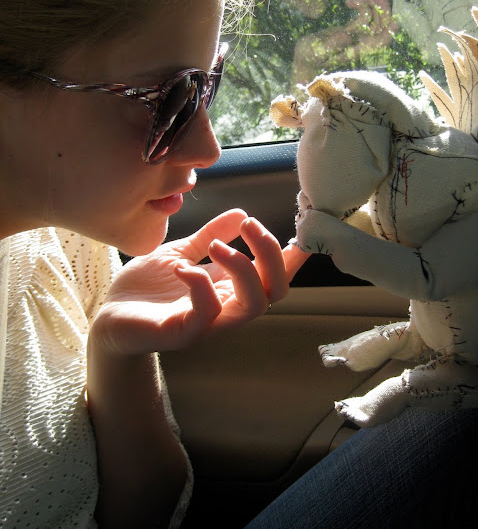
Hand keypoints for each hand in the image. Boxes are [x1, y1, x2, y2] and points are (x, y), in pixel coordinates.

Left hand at [90, 209, 309, 355]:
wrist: (108, 316)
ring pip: (252, 306)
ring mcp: (207, 324)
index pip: (274, 279)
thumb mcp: (181, 252)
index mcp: (229, 289)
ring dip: (242, 268)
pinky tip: (182, 267)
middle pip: (275, 291)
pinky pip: (207, 315)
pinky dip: (201, 285)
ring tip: (217, 246)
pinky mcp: (181, 334)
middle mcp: (226, 309)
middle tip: (251, 225)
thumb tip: (240, 212)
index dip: (292, 259)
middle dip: (271, 255)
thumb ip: (209, 236)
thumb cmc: (145, 288)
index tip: (299, 233)